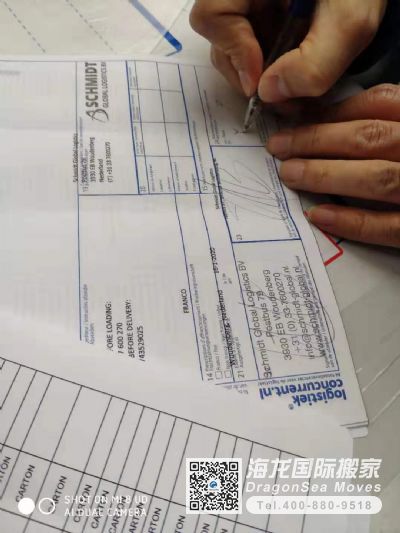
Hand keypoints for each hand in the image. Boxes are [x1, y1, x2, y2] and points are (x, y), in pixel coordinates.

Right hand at [190, 0, 386, 100]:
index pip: (213, 15)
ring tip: (294, 85)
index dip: (234, 52)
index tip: (263, 80)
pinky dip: (269, 69)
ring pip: (233, 48)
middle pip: (219, 38)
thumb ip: (313, 65)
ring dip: (260, 75)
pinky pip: (250, 48)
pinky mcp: (260, 17)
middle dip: (249, 74)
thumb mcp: (349, 24)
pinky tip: (294, 71)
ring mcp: (250, 5)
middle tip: (281, 96)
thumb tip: (268, 93)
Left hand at [267, 84, 399, 247]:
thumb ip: (393, 122)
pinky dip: (352, 221)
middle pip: (368, 139)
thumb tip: (335, 121)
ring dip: (326, 176)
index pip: (378, 104)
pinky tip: (320, 216)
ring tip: (290, 174)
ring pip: (376, 178)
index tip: (295, 118)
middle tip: (279, 147)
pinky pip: (388, 227)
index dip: (331, 112)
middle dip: (316, 141)